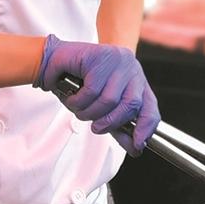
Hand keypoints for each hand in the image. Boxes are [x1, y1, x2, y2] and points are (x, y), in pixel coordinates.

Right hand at [32, 35, 160, 153]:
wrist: (54, 59)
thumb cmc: (78, 84)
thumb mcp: (104, 109)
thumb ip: (119, 126)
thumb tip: (135, 148)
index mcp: (136, 81)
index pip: (150, 106)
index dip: (146, 127)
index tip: (138, 145)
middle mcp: (131, 68)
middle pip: (130, 105)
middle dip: (110, 122)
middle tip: (95, 127)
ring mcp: (118, 59)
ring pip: (109, 100)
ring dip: (89, 112)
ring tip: (79, 108)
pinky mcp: (100, 56)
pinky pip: (92, 90)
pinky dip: (78, 101)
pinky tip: (72, 97)